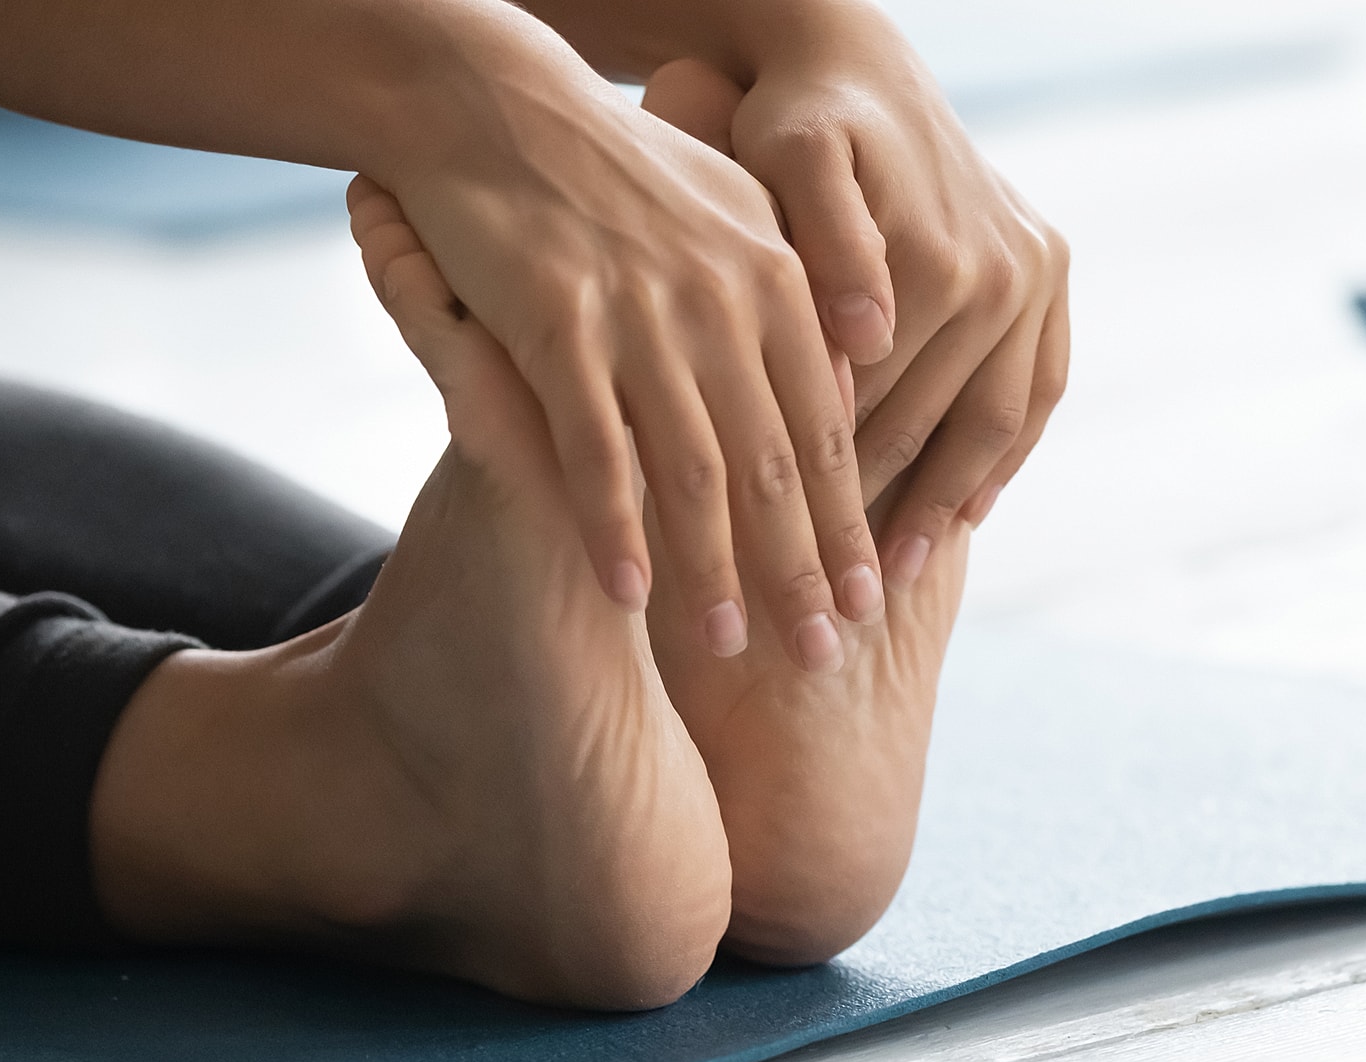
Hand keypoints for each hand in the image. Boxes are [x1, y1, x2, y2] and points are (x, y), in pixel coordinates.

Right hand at [380, 56, 882, 670]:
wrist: (498, 105)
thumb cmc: (614, 167)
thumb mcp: (727, 214)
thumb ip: (791, 295)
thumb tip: (855, 367)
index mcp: (774, 279)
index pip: (827, 427)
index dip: (847, 521)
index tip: (867, 599)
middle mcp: (722, 301)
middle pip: (774, 463)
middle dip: (802, 568)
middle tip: (822, 653)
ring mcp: (640, 316)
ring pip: (693, 468)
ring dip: (715, 568)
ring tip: (732, 647)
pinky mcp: (556, 327)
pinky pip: (595, 448)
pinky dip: (616, 525)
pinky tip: (631, 593)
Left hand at [692, 0, 1069, 584]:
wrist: (850, 63)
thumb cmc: (788, 120)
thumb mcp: (784, 162)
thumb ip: (822, 249)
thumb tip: (866, 344)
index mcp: (938, 261)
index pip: (875, 406)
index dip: (826, 486)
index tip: (784, 554)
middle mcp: (1004, 271)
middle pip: (933, 420)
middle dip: (881, 510)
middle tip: (833, 590)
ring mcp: (1037, 274)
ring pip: (994, 420)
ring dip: (948, 502)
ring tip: (895, 573)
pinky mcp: (1052, 272)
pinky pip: (1036, 389)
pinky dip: (1001, 457)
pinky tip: (963, 517)